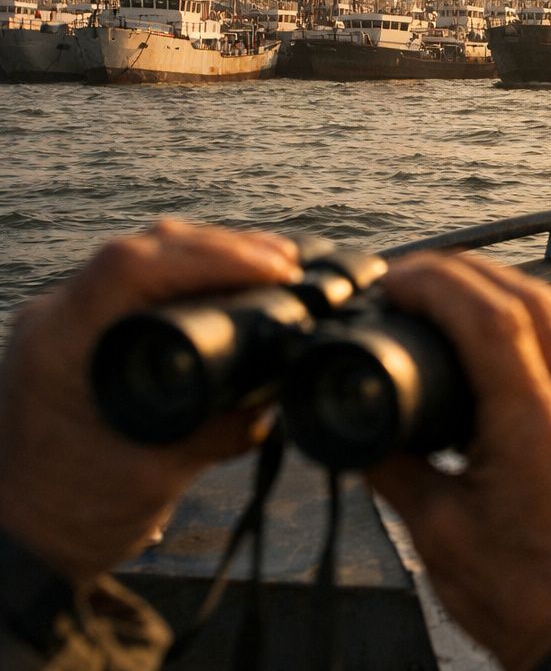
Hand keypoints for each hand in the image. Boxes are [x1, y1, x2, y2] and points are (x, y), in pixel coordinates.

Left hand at [0, 221, 299, 583]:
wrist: (21, 539)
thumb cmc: (72, 513)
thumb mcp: (157, 474)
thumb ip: (222, 430)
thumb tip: (277, 393)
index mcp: (63, 343)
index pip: (134, 265)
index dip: (213, 255)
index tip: (276, 270)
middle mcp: (58, 319)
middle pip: (147, 247)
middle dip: (225, 248)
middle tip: (288, 266)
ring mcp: (67, 322)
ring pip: (145, 257)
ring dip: (211, 255)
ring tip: (273, 268)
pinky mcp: (82, 334)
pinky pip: (141, 283)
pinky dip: (193, 277)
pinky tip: (233, 288)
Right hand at [368, 253, 550, 670]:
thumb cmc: (523, 600)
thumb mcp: (436, 535)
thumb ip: (393, 469)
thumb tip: (360, 424)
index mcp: (536, 431)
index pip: (491, 320)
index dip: (439, 283)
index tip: (400, 278)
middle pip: (534, 302)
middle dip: (471, 275)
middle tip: (421, 276)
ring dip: (519, 293)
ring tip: (469, 294)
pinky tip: (535, 337)